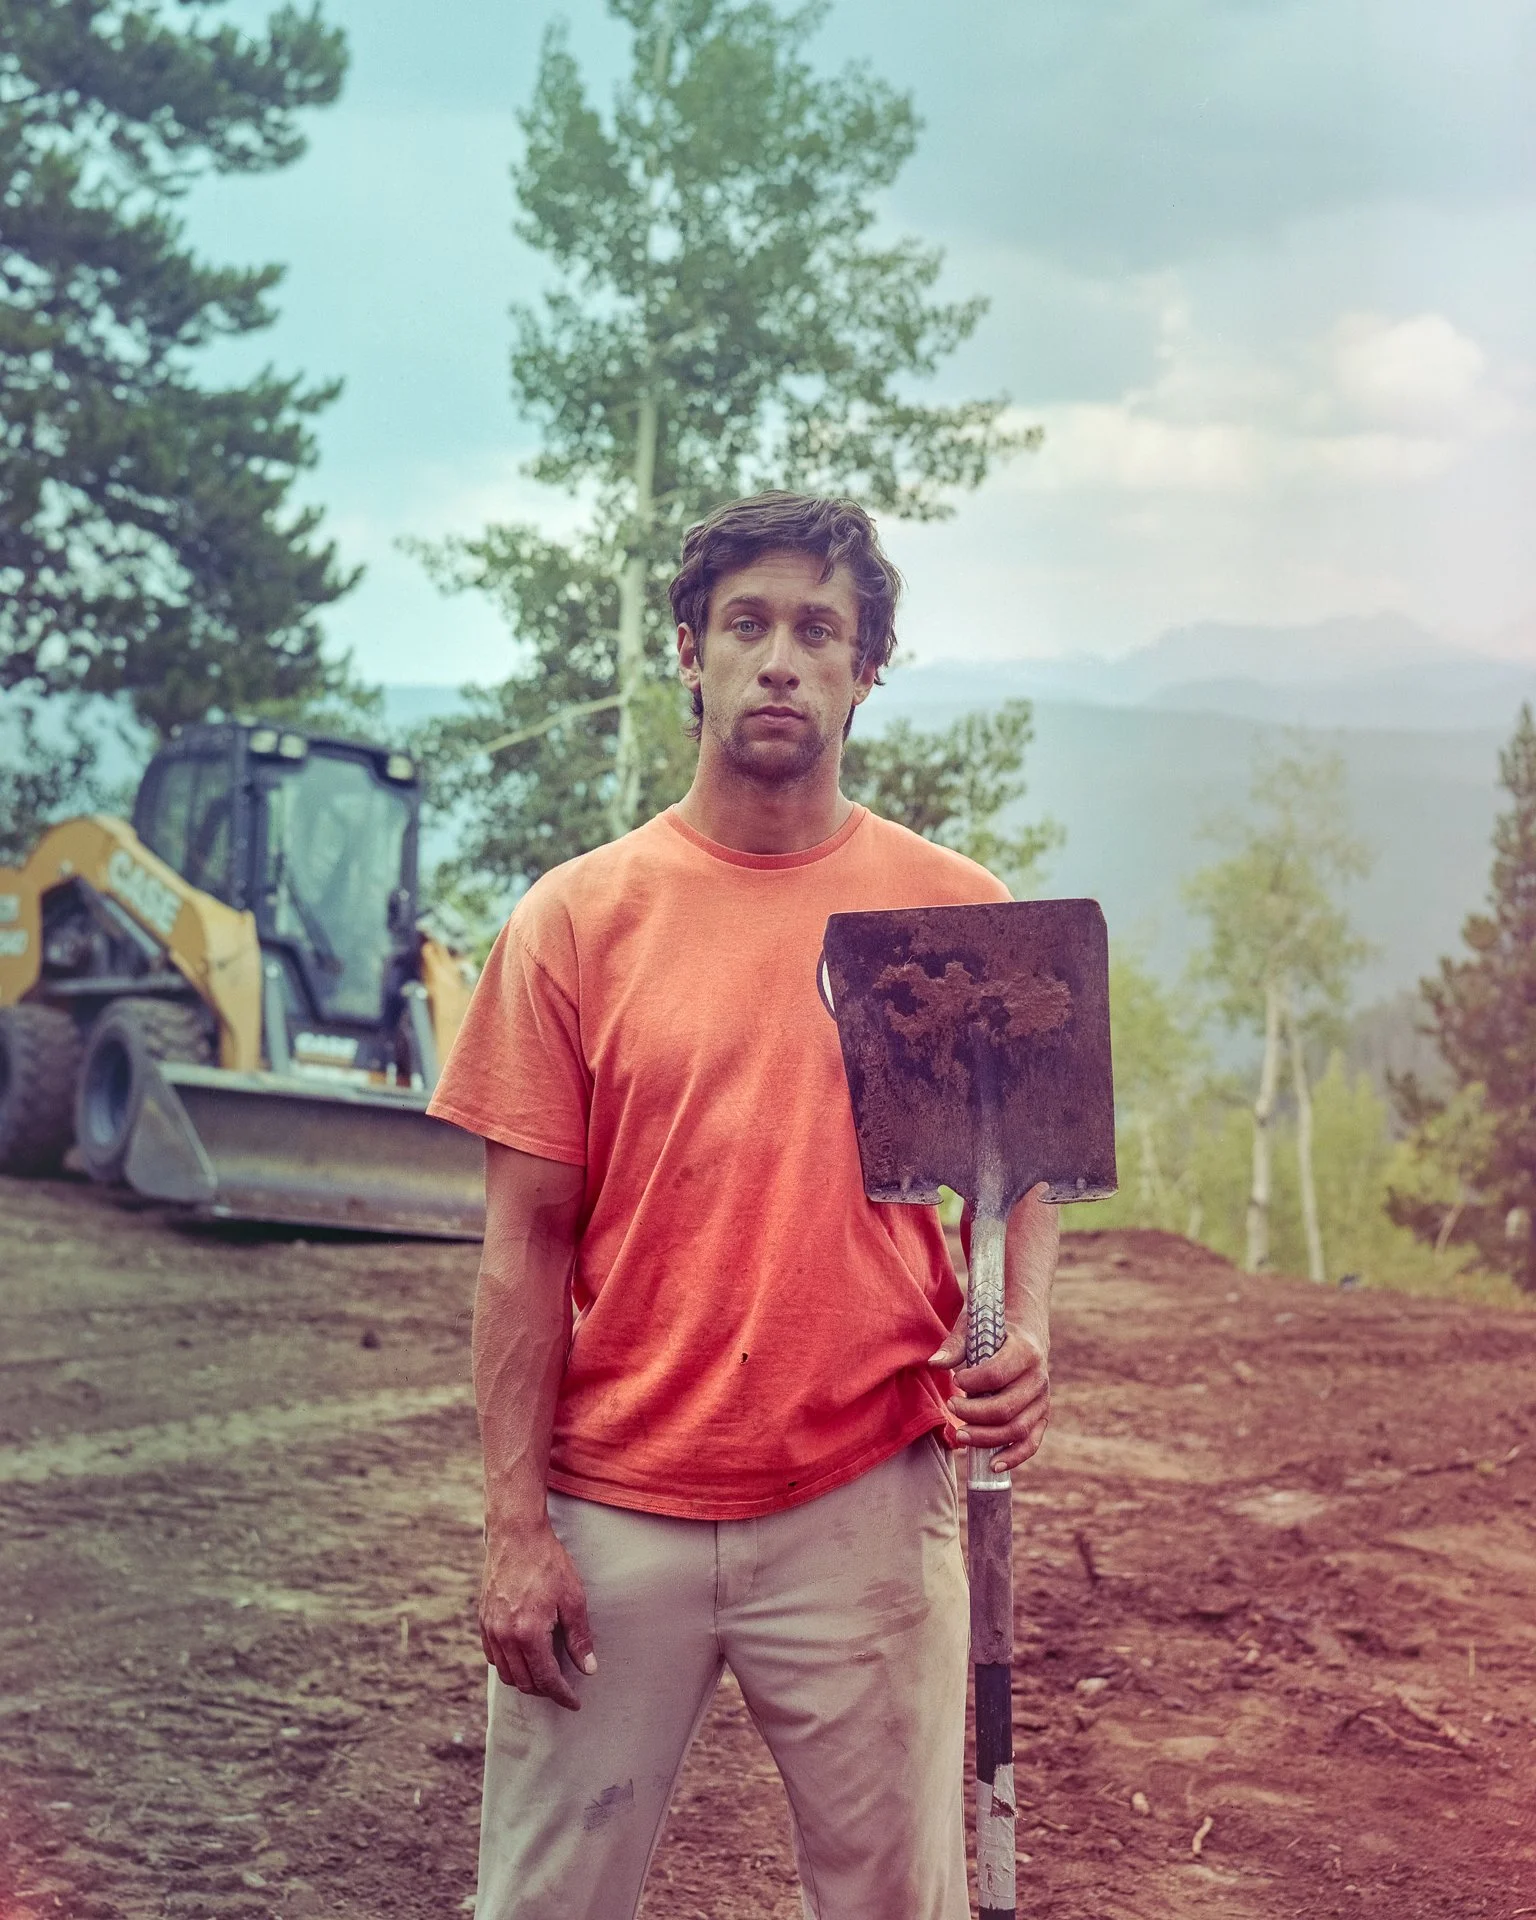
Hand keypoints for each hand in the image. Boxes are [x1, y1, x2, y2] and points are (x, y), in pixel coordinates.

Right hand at [479, 1521, 595, 1711]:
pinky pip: (493, 1656)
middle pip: (524, 1682)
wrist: (516, 1536)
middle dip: (545, 1690)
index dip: (562, 1695)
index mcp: (529, 1633)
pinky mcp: (483, 1620)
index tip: (574, 1703)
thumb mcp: (573, 1599)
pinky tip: (524, 1657)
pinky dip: (509, 1664)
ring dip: (526, 1681)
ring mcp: (490, 1629)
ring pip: (506, 1673)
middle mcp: (505, 1637)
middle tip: (563, 1687)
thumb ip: (579, 1638)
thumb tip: (588, 1669)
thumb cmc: (548, 1563)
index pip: (546, 1679)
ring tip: (545, 1675)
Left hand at [930, 1317, 1050, 1472]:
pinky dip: (1014, 1456)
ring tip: (959, 1435)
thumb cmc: (994, 1326)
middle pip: (1005, 1408)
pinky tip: (993, 1465)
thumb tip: (935, 1363)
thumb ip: (955, 1344)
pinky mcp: (1041, 1415)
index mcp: (1025, 1351)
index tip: (955, 1379)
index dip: (971, 1382)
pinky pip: (1031, 1442)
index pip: (996, 1375)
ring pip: (1016, 1429)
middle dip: (973, 1414)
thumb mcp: (974, 1325)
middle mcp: (1039, 1378)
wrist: (1027, 1328)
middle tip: (951, 1406)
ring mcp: (1042, 1400)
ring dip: (985, 1438)